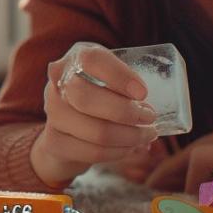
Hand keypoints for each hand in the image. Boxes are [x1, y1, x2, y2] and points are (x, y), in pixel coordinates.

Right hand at [30, 42, 159, 187]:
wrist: (64, 131)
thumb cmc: (98, 100)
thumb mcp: (110, 82)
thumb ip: (127, 87)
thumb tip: (159, 106)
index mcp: (76, 60)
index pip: (91, 59)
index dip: (118, 75)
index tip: (142, 92)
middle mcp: (58, 84)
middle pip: (87, 98)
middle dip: (127, 112)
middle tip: (150, 118)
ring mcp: (53, 114)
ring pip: (96, 131)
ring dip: (130, 137)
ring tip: (146, 135)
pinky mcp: (55, 142)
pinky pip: (94, 152)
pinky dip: (119, 152)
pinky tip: (130, 148)